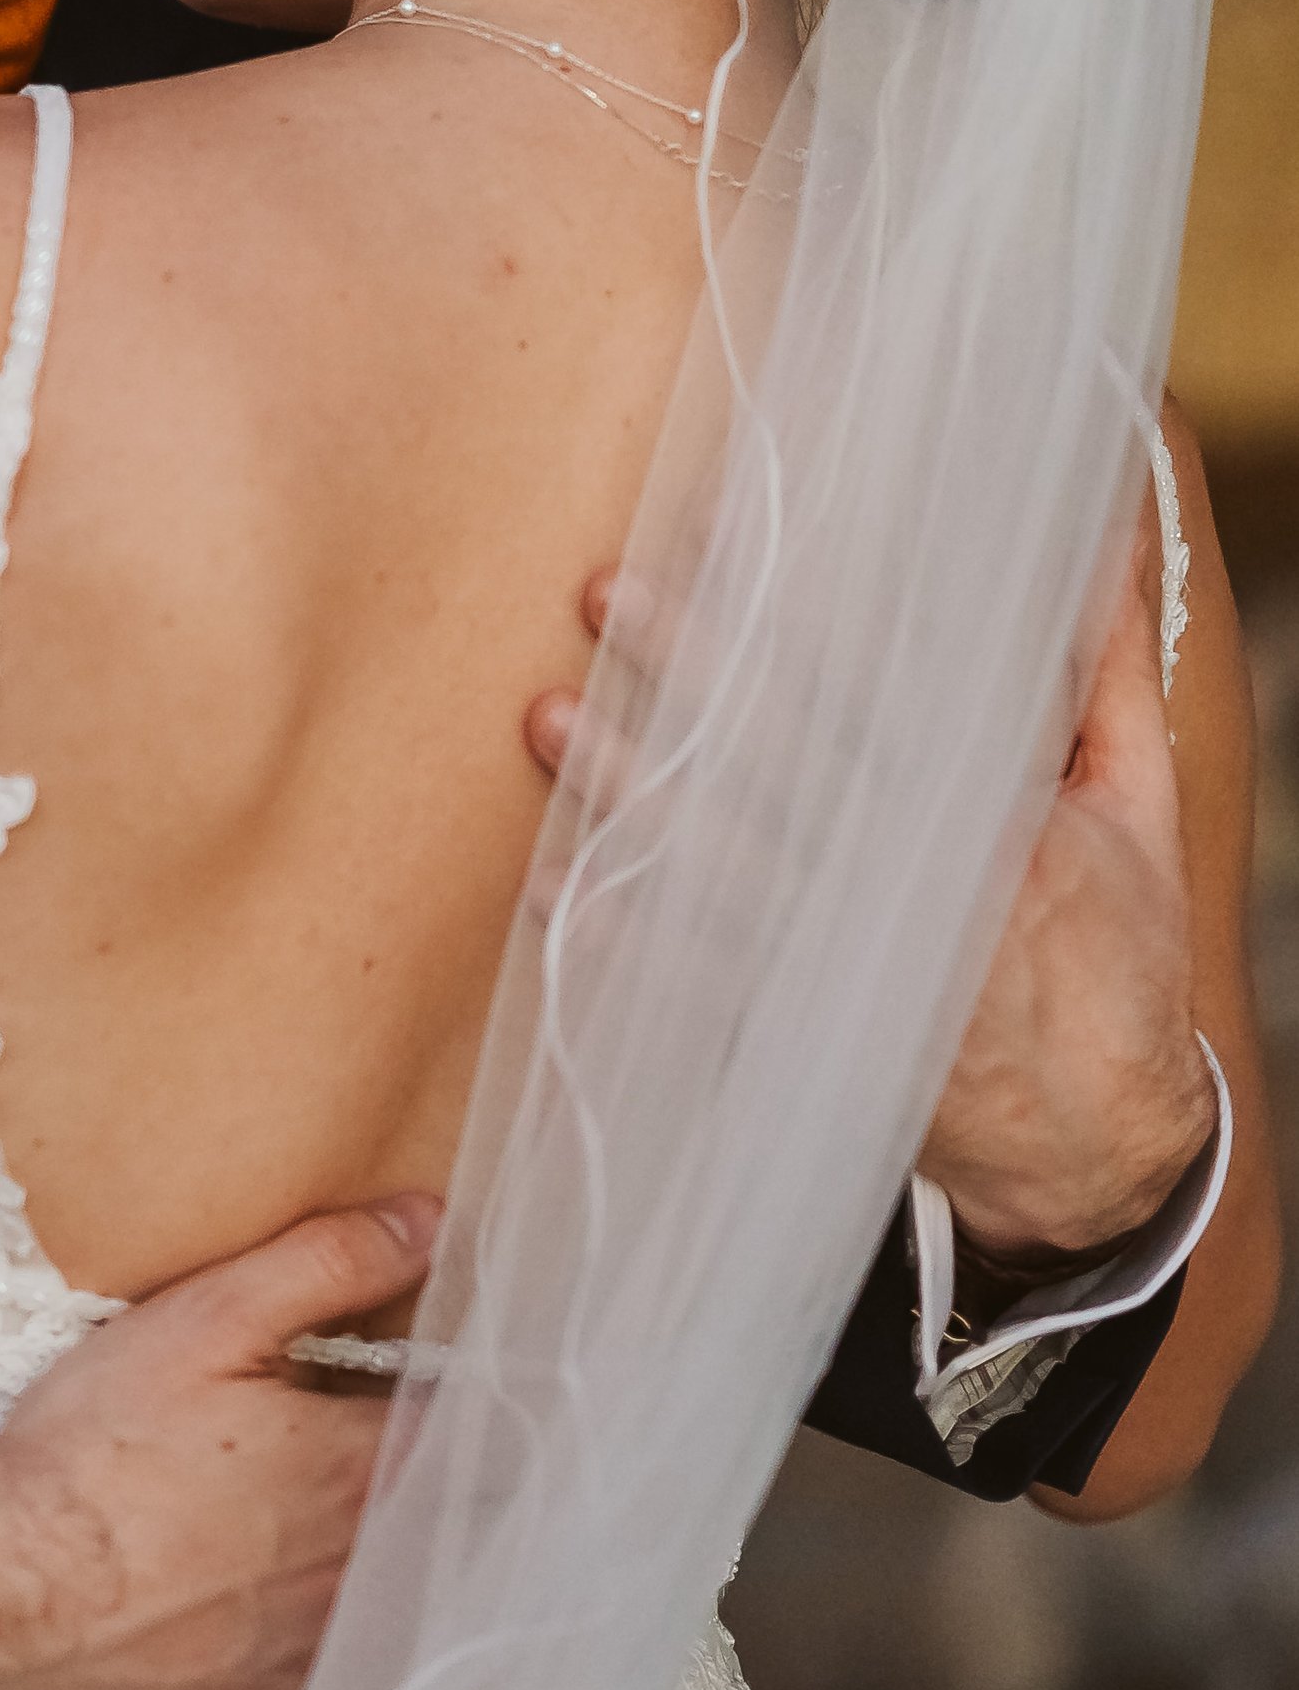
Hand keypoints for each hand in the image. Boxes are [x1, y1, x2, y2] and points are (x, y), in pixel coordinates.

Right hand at [0, 1196, 437, 1689]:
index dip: (472, 1399)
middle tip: (392, 1454)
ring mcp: (329, 1667)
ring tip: (333, 1538)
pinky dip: (342, 1663)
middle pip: (459, 1526)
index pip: (476, 1428)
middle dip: (447, 1486)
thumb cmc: (96, 1453)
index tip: (444, 1382)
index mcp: (365, 1468)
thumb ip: (328, 1264)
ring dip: (403, 1575)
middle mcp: (372, 1575)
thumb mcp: (206, 1320)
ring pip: (413, 1616)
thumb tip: (429, 1222)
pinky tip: (295, 1628)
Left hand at [524, 539, 1216, 1267]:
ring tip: (549, 720)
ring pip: (724, 855)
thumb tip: (1107, 541)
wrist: (1098, 1151)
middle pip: (786, 754)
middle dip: (691, 670)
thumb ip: (1110, 674)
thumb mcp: (1139, 809)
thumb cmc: (1118, 960)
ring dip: (631, 787)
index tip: (722, 538)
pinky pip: (702, 981)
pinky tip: (557, 889)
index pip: (888, 681)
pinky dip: (629, 936)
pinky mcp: (814, 1035)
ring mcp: (857, 963)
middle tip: (607, 594)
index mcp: (999, 810)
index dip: (805, 605)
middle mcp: (920, 881)